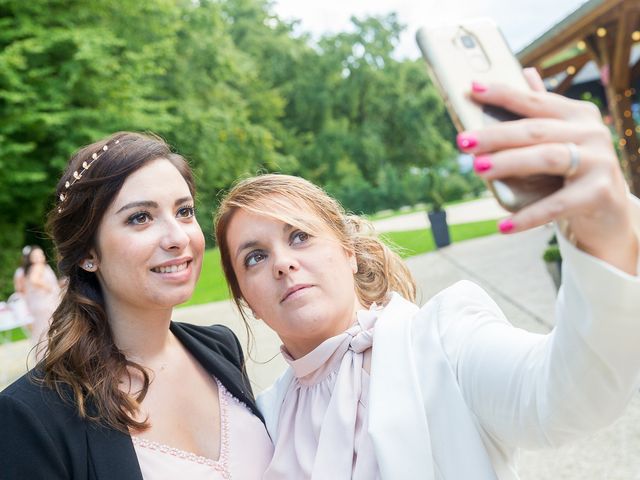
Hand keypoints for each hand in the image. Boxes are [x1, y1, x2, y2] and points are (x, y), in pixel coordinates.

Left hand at [457, 68, 637, 273]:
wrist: (611, 215)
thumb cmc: (575, 173)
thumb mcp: (561, 140)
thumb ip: (543, 111)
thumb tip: (524, 73)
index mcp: (579, 115)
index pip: (534, 100)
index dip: (503, 93)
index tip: (472, 88)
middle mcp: (592, 133)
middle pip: (535, 130)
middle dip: (496, 134)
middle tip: (463, 141)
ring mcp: (599, 163)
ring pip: (547, 158)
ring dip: (508, 163)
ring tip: (478, 169)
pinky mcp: (599, 194)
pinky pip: (556, 205)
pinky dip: (527, 216)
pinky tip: (503, 226)